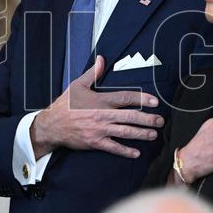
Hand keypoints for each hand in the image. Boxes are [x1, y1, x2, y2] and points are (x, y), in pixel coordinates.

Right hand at [30, 55, 163, 158]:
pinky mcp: (95, 142)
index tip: (155, 101)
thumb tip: (102, 59)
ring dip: (141, 134)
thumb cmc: (65, 105)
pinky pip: (113, 148)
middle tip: (160, 120)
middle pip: (130, 117)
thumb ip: (93, 73)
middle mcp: (102, 115)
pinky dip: (126, 151)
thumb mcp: (77, 85)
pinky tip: (136, 153)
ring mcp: (99, 130)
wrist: (52, 125)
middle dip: (147, 119)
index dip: (142, 99)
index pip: (125, 98)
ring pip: (125, 132)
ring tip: (153, 134)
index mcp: (100, 100)